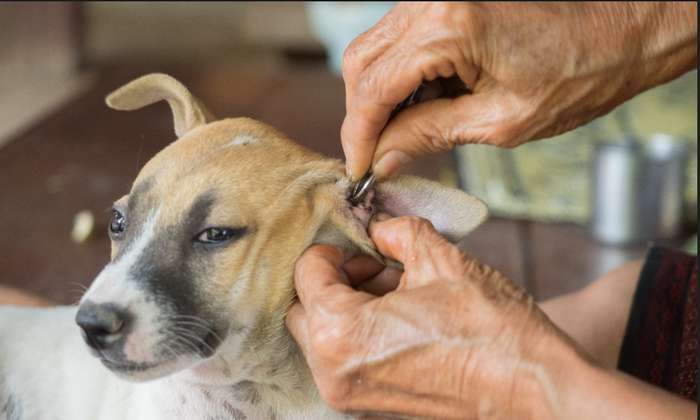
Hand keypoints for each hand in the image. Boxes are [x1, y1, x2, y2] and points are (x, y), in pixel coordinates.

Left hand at [286, 216, 576, 418]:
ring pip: (323, 336)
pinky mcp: (370, 406)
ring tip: (398, 292)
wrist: (533, 387)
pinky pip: (344, 360)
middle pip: (305, 309)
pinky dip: (360, 333)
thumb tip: (379, 228)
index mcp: (340, 334)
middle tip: (378, 266)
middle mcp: (334, 373)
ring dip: (349, 306)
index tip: (366, 247)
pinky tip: (403, 318)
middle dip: (335, 279)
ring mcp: (350, 396)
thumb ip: (397, 233)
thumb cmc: (491, 330)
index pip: (306, 274)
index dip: (335, 249)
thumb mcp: (441, 260)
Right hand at [341, 2, 697, 179]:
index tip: (358, 169)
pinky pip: (400, 41)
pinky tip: (419, 107)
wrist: (624, 30)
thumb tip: (383, 157)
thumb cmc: (581, 72)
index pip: (373, 87)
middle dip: (362, 116)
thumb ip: (430, 136)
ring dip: (380, 97)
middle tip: (375, 157)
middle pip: (362, 63)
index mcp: (448, 28)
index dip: (358, 135)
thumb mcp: (501, 121)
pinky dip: (400, 78)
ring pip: (375, 50)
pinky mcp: (445, 1)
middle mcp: (432, 1)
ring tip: (402, 135)